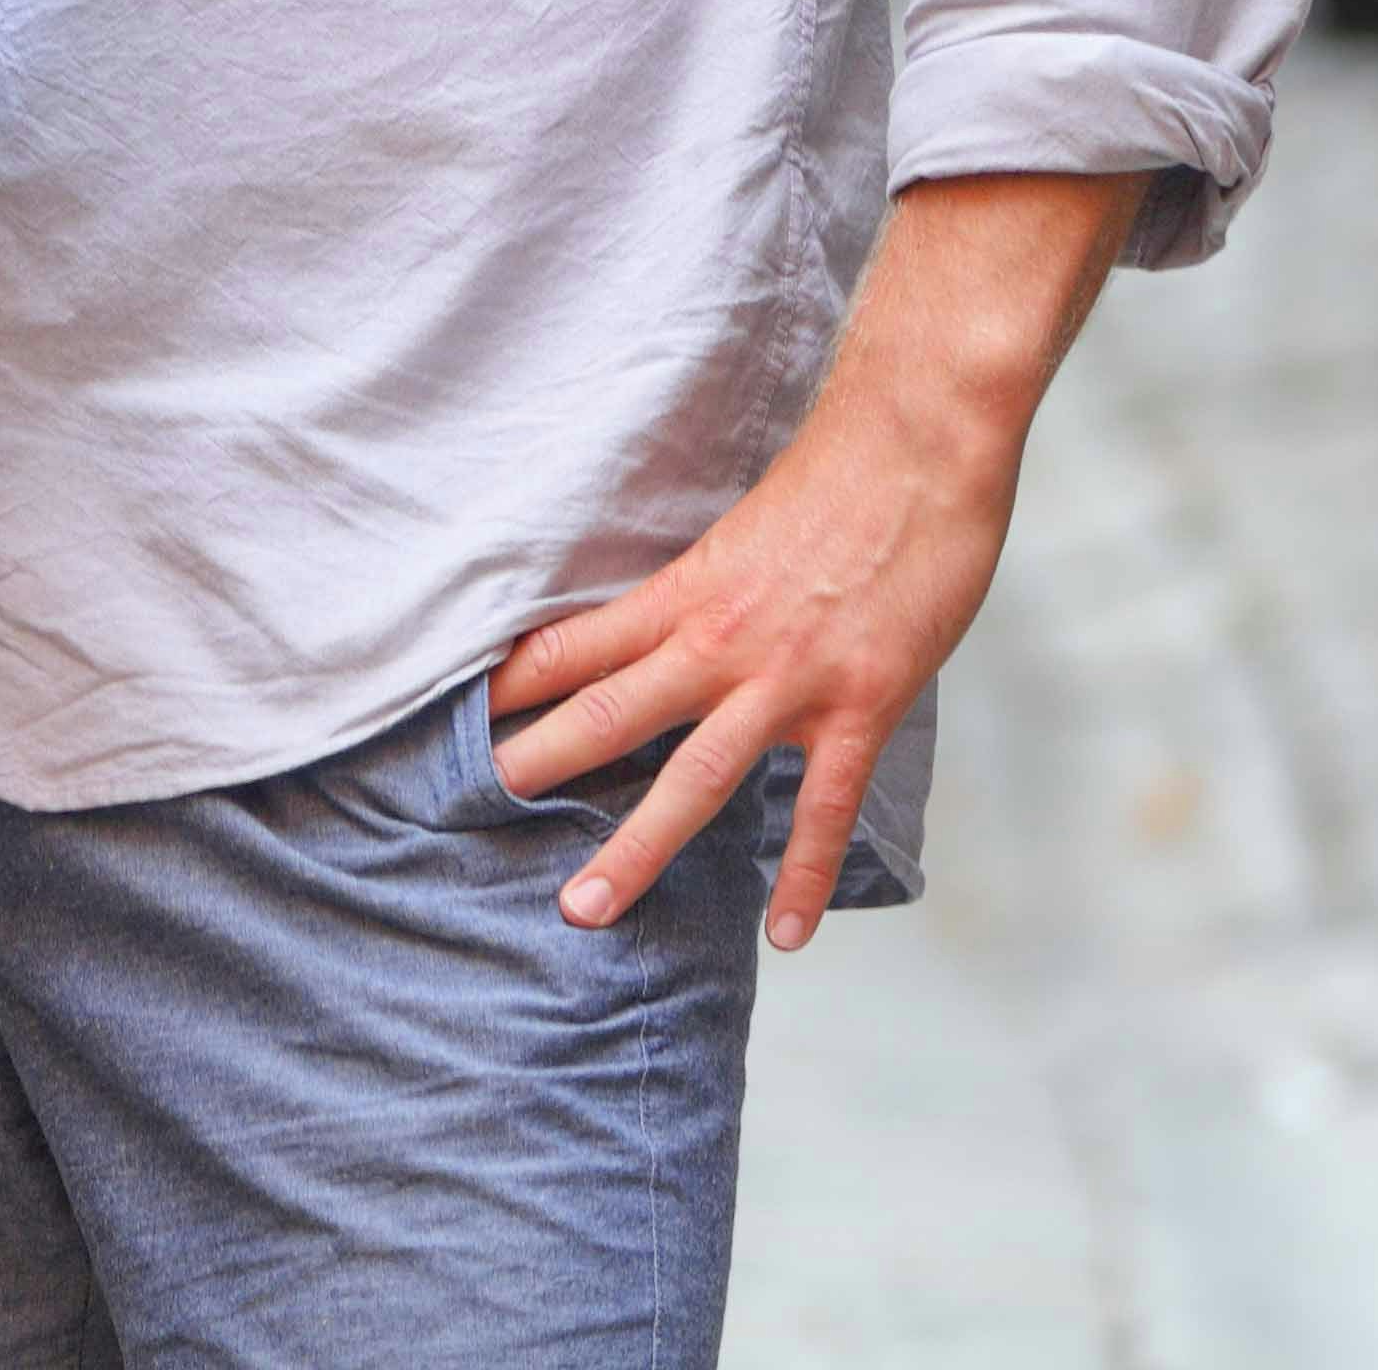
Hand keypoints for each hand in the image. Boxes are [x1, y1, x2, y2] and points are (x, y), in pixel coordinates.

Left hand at [482, 171, 1140, 949]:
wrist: (916, 444)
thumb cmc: (839, 479)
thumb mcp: (744, 537)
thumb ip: (708, 595)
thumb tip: (675, 632)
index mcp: (685, 592)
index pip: (576, 645)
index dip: (516, 684)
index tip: (461, 720)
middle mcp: (720, 641)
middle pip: (610, 712)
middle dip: (541, 764)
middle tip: (479, 811)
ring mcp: (789, 679)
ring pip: (697, 776)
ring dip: (638, 846)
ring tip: (587, 906)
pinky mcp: (861, 703)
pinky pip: (825, 806)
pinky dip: (806, 874)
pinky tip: (785, 933)